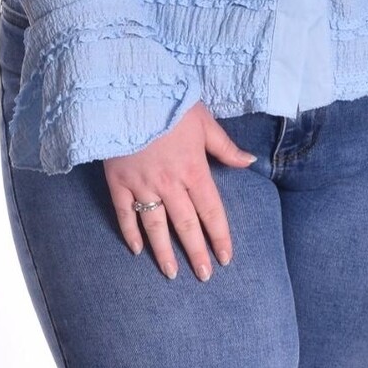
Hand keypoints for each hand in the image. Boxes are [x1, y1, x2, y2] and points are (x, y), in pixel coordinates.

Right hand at [103, 103, 257, 280]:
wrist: (126, 92)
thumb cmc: (168, 102)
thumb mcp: (204, 121)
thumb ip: (225, 147)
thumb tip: (250, 162)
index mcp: (194, 169)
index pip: (212, 211)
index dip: (220, 236)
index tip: (226, 257)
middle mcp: (170, 183)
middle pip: (187, 225)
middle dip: (197, 252)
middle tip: (204, 276)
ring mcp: (142, 185)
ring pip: (156, 226)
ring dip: (165, 252)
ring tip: (172, 273)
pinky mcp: (118, 182)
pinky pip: (125, 213)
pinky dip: (130, 233)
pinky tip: (137, 250)